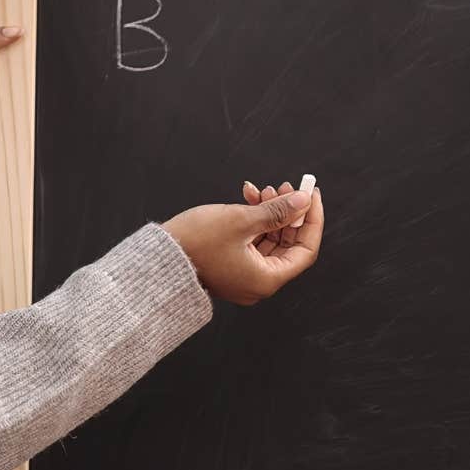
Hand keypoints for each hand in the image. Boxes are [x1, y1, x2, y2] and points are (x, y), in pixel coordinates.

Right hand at [163, 186, 324, 305]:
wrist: (157, 258)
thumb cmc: (195, 243)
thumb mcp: (241, 220)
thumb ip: (277, 211)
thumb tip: (302, 201)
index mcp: (266, 279)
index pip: (305, 250)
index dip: (311, 220)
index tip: (311, 196)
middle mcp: (258, 282)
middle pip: (287, 244)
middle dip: (288, 213)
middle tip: (286, 187)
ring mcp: (243, 275)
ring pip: (269, 240)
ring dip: (270, 213)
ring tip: (263, 190)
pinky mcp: (230, 265)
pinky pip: (252, 242)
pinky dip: (254, 221)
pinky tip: (249, 198)